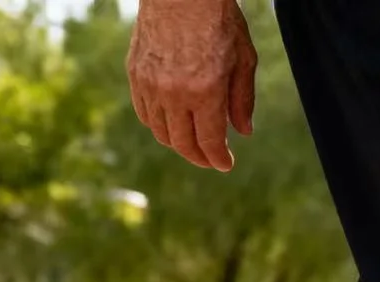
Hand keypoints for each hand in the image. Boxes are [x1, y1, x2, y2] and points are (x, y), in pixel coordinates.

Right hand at [127, 0, 256, 171]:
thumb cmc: (218, 19)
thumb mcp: (244, 59)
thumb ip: (242, 100)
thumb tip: (243, 133)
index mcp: (205, 92)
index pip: (210, 143)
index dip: (219, 159)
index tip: (226, 164)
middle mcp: (174, 93)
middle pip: (184, 144)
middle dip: (200, 158)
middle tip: (211, 159)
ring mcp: (151, 83)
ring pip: (161, 132)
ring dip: (179, 144)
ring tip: (193, 143)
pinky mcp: (135, 72)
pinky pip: (144, 112)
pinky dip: (158, 125)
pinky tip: (172, 124)